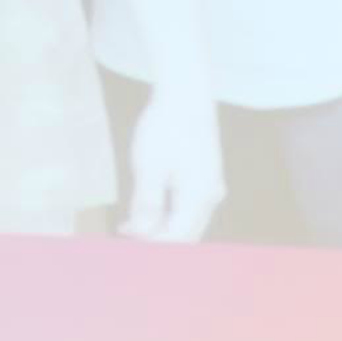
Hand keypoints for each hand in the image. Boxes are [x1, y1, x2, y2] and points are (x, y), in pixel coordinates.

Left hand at [120, 88, 224, 242]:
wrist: (187, 93)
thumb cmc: (166, 125)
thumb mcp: (149, 165)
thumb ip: (146, 203)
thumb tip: (140, 232)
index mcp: (198, 197)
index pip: (176, 237)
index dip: (151, 244)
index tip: (126, 240)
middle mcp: (211, 198)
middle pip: (185, 235)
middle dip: (156, 238)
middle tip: (126, 233)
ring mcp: (212, 189)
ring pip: (187, 222)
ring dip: (161, 226)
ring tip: (131, 221)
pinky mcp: (207, 179)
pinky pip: (189, 207)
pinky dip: (169, 212)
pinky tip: (148, 205)